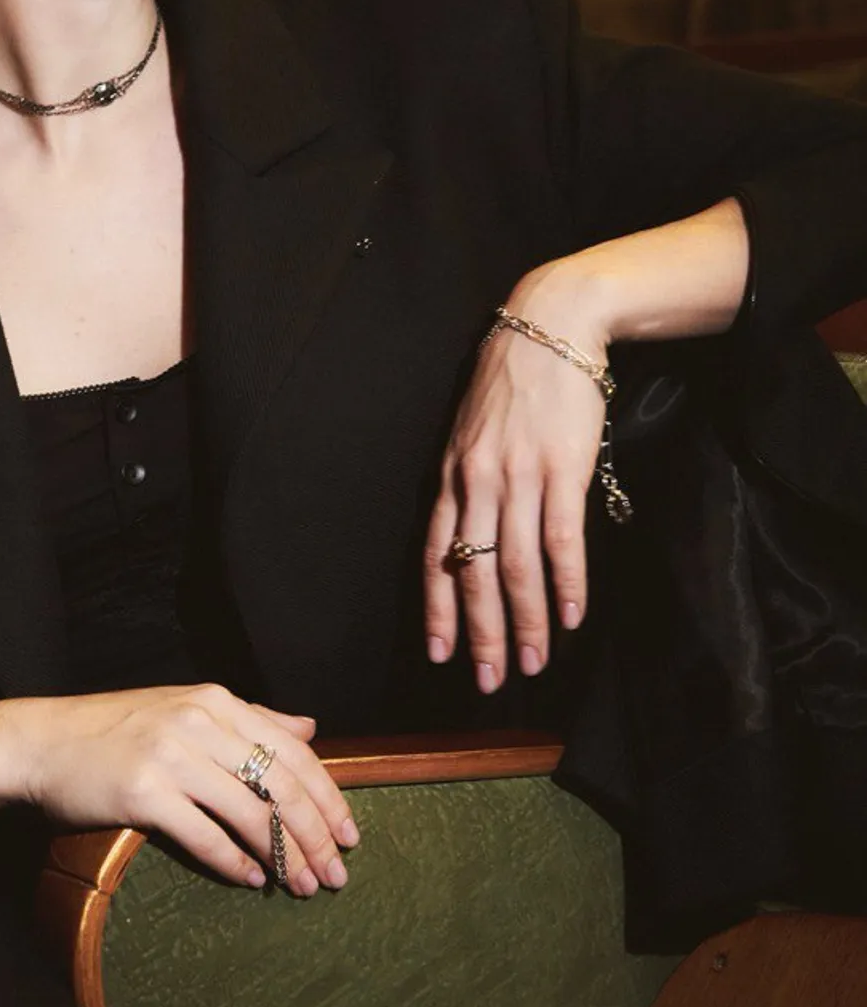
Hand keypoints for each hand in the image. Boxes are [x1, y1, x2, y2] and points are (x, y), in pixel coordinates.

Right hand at [7, 683, 360, 896]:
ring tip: (302, 886)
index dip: (329, 797)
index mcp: (216, 701)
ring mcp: (171, 756)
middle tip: (336, 874)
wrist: (40, 742)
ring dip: (284, 856)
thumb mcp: (184, 709)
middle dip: (316, 835)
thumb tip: (310, 726)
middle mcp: (199, 722)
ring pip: (251, 812)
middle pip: (281, 785)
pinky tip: (251, 880)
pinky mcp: (143, 792)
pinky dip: (233, 861)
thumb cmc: (114, 730)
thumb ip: (250, 719)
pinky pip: (204, 834)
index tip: (350, 835)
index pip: (294, 751)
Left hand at [422, 289, 608, 691]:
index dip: (438, 608)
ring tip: (533, 663)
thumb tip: (472, 532)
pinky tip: (571, 616)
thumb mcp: (472, 430)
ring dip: (525, 622)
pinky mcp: (563, 469)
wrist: (550, 326)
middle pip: (474, 572)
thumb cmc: (512, 381)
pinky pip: (561, 539)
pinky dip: (567, 584)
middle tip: (487, 680)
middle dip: (479, 633)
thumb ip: (469, 480)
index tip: (440, 653)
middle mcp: (477, 481)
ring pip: (517, 567)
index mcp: (451, 475)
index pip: (435, 554)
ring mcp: (519, 477)